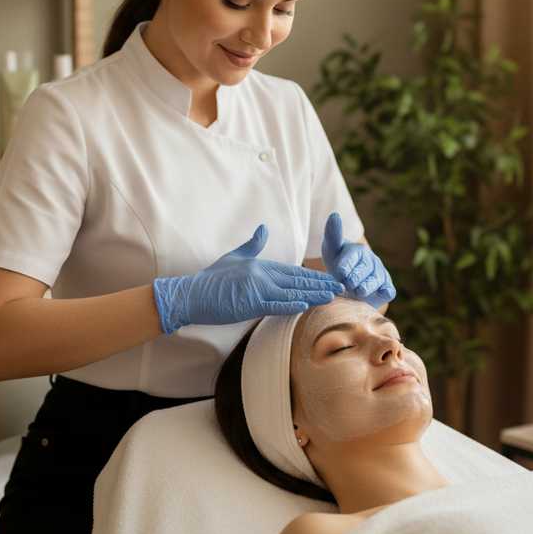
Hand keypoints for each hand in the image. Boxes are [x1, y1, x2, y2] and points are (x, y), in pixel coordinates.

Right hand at [153, 225, 344, 333]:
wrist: (191, 294)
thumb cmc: (211, 279)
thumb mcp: (234, 257)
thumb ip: (252, 244)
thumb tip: (264, 228)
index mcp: (261, 266)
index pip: (293, 271)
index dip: (313, 275)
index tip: (330, 278)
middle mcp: (262, 275)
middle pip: (297, 280)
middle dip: (320, 284)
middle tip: (341, 287)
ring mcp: (256, 289)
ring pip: (290, 292)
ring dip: (312, 294)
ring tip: (331, 296)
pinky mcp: (248, 303)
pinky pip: (273, 305)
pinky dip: (289, 305)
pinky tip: (304, 305)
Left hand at [320, 212, 395, 307]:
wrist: (347, 280)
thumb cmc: (338, 261)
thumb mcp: (331, 248)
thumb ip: (332, 234)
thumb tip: (334, 214)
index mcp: (358, 250)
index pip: (353, 257)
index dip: (346, 266)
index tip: (340, 272)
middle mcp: (372, 260)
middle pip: (365, 270)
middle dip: (355, 279)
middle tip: (347, 284)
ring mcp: (380, 273)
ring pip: (377, 281)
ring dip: (367, 288)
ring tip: (358, 291)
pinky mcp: (386, 287)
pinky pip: (389, 291)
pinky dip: (384, 293)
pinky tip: (376, 295)